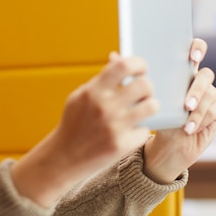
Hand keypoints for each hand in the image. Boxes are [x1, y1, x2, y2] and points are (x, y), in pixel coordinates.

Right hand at [12, 52, 156, 206]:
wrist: (64, 157)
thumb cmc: (74, 123)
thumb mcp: (79, 98)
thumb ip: (100, 80)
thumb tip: (117, 58)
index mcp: (92, 92)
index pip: (123, 66)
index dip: (138, 63)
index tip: (140, 68)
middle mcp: (104, 107)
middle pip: (144, 84)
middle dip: (147, 86)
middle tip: (142, 92)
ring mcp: (114, 127)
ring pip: (152, 106)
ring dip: (149, 106)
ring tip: (141, 109)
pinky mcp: (122, 145)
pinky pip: (145, 129)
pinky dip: (139, 129)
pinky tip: (128, 131)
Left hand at [143, 38, 215, 182]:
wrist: (163, 146)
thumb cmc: (152, 118)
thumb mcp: (140, 97)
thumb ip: (130, 76)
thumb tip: (113, 56)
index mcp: (181, 72)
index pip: (195, 50)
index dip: (197, 48)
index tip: (192, 56)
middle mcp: (197, 80)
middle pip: (206, 74)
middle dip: (197, 88)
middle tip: (186, 103)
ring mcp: (210, 94)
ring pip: (210, 94)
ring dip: (197, 109)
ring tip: (183, 122)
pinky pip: (215, 110)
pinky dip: (201, 120)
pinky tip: (189, 129)